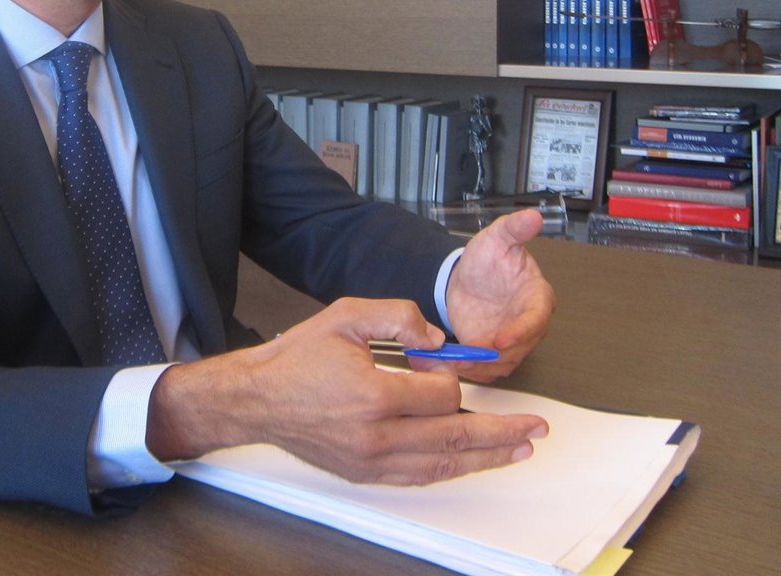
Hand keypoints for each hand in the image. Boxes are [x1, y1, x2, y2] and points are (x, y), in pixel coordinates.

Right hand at [147, 297, 547, 485]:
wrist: (258, 398)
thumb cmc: (299, 356)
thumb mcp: (345, 315)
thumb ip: (397, 317)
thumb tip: (437, 338)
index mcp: (372, 394)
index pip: (440, 396)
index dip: (450, 377)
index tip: (438, 363)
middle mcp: (375, 436)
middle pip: (454, 438)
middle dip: (501, 432)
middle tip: (536, 428)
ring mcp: (370, 462)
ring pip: (442, 464)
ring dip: (485, 457)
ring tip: (519, 449)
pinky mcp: (364, 473)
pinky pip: (419, 477)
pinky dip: (450, 469)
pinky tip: (472, 461)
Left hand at [447, 208, 556, 380]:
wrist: (464, 278)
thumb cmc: (486, 260)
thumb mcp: (496, 239)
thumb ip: (514, 229)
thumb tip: (533, 216)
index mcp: (537, 297)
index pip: (535, 319)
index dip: (520, 332)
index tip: (500, 340)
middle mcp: (529, 323)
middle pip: (522, 348)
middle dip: (498, 355)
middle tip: (472, 354)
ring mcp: (513, 340)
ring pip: (506, 363)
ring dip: (483, 366)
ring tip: (460, 361)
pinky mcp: (495, 352)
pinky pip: (489, 369)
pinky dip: (475, 371)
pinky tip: (456, 365)